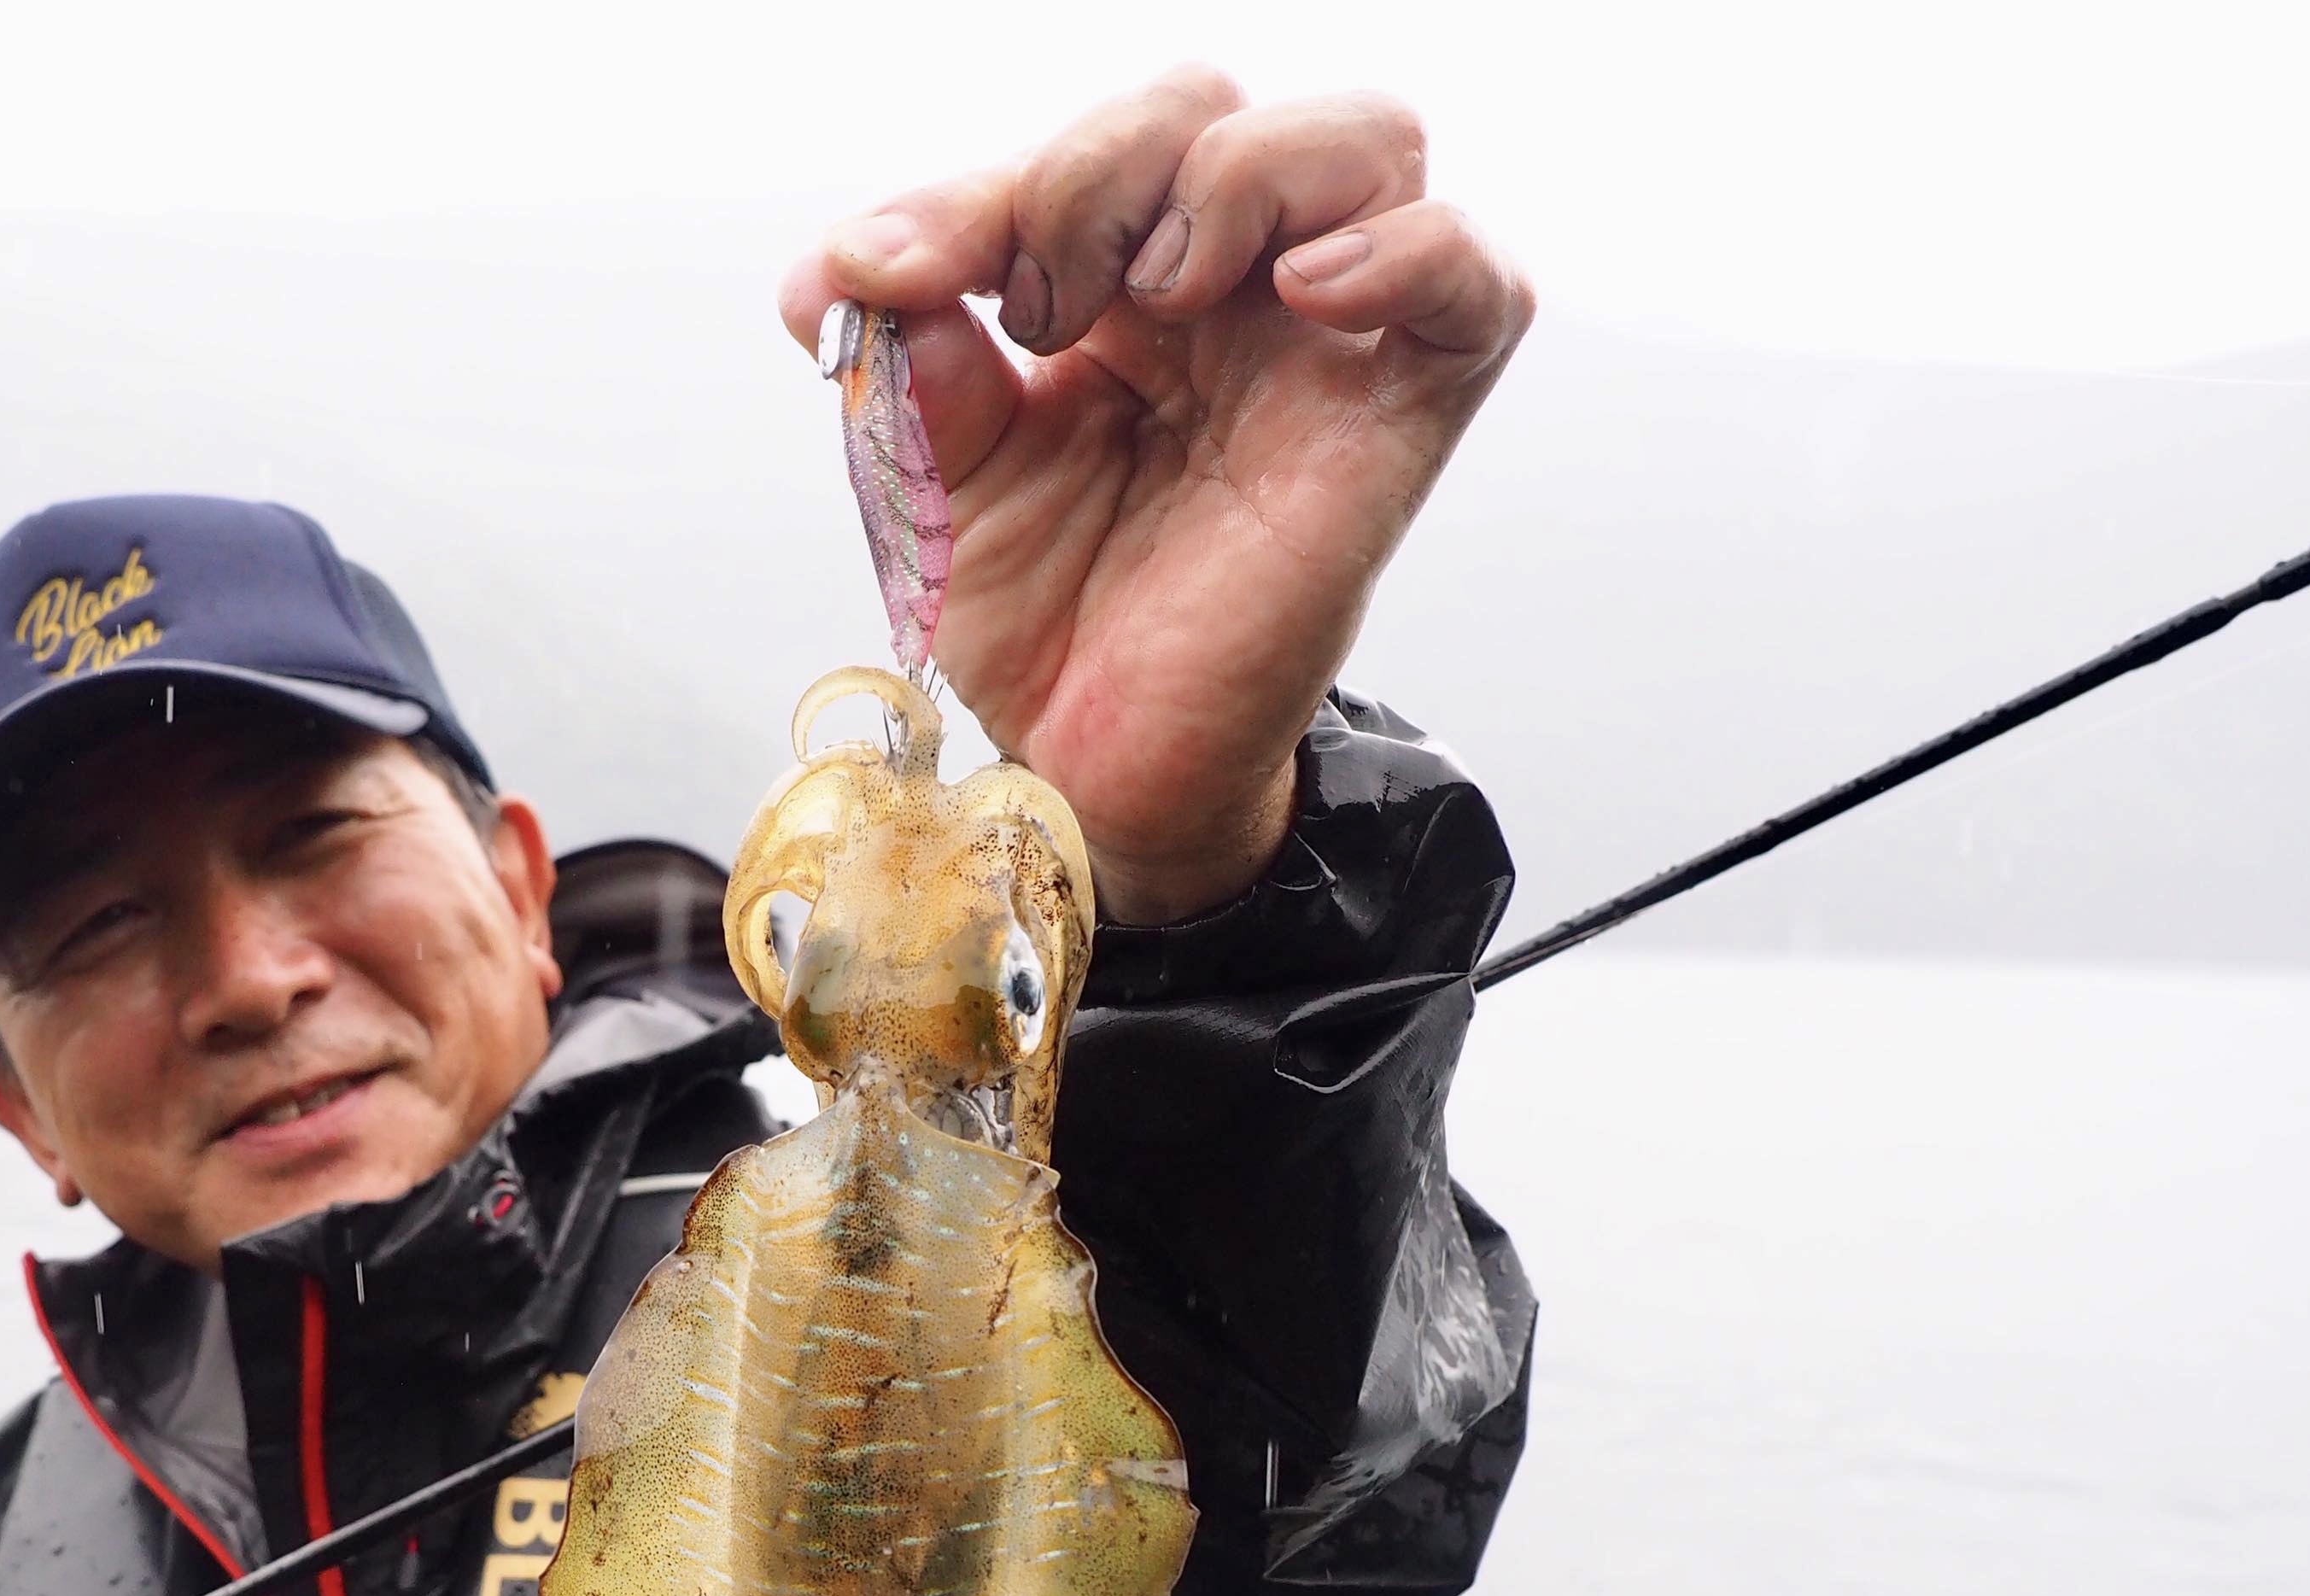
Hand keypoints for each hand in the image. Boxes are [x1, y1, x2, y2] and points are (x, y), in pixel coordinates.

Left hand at [781, 68, 1532, 923]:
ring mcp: (1325, 351)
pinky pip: (1477, 286)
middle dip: (1099, 167)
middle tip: (1038, 304)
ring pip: (1365, 142)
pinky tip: (1307, 290)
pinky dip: (1409, 250)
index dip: (979, 188)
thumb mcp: (941, 480)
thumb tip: (832, 272)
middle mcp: (1234, 297)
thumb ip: (904, 364)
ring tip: (1158, 297)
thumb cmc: (1045, 622)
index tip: (883, 270)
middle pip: (1215, 110)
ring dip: (1239, 177)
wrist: (1095, 771)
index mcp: (1124, 287)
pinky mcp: (1395, 427)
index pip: (1084, 155)